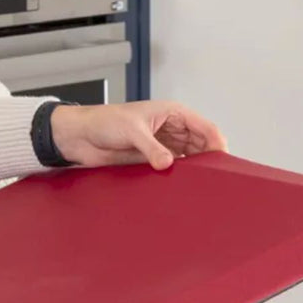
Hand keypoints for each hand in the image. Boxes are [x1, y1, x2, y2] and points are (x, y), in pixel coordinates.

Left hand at [49, 101, 226, 170]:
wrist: (80, 136)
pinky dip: (178, 177)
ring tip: (200, 186)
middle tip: (213, 180)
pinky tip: (181, 188)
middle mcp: (171, 129)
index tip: (222, 162)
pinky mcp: (152, 160)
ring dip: (193, 171)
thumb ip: (151, 148)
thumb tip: (168, 164)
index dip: (217, 144)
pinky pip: (173, 170)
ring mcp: (162, 146)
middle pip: (201, 146)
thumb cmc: (103, 121)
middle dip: (208, 161)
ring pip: (189, 159)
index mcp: (172, 113)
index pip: (205, 128)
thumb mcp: (131, 131)